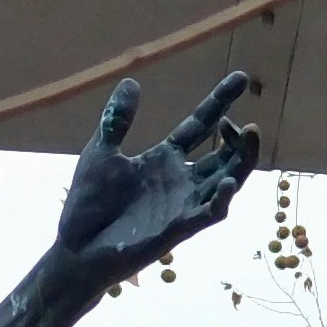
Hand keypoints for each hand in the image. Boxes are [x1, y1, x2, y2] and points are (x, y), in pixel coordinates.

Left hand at [45, 69, 262, 287]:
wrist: (76, 248)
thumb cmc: (88, 205)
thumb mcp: (101, 152)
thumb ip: (118, 120)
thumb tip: (131, 81)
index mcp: (163, 160)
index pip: (200, 126)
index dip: (220, 102)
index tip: (241, 78)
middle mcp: (180, 180)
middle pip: (223, 155)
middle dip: (240, 139)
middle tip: (245, 123)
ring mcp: (183, 204)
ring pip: (227, 180)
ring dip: (242, 161)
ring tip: (250, 136)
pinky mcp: (179, 228)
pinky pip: (209, 213)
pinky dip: (221, 198)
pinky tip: (228, 181)